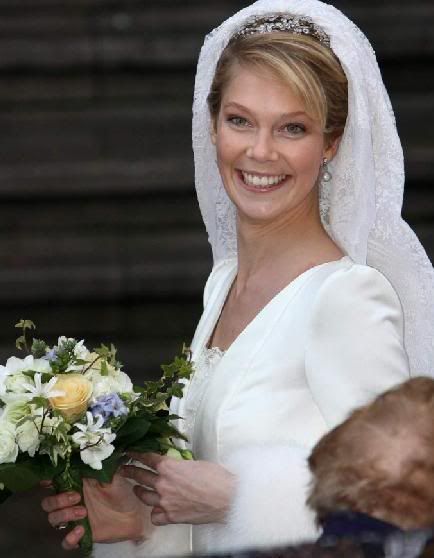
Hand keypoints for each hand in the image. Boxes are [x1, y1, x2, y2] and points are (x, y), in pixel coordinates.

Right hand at [41, 473, 153, 549]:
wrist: (134, 515)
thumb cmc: (122, 493)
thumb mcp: (113, 477)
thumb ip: (100, 468)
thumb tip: (91, 455)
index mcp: (77, 485)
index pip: (55, 482)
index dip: (48, 481)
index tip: (48, 480)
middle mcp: (72, 501)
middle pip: (48, 503)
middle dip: (57, 500)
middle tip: (77, 497)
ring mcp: (74, 519)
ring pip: (53, 519)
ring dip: (64, 515)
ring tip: (83, 512)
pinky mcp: (81, 536)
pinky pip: (65, 542)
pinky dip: (69, 538)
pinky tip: (81, 531)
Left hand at [121, 452, 235, 525]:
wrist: (227, 498)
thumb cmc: (217, 478)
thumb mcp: (196, 463)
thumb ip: (180, 465)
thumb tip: (177, 466)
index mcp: (169, 467)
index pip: (147, 458)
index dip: (136, 454)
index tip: (129, 452)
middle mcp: (163, 484)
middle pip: (140, 475)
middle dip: (130, 471)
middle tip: (123, 469)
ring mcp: (165, 502)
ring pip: (144, 496)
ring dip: (139, 491)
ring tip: (136, 488)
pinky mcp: (171, 517)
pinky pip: (155, 516)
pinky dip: (155, 513)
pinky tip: (156, 510)